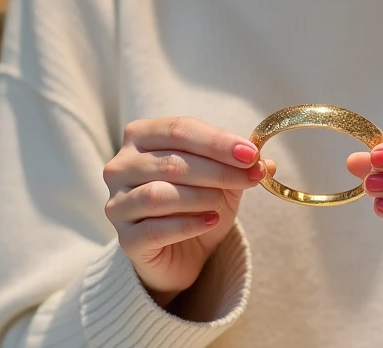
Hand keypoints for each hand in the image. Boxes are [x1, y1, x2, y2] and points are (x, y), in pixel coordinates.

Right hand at [103, 117, 275, 306]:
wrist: (180, 253)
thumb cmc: (197, 203)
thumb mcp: (222, 178)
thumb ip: (239, 164)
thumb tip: (265, 160)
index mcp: (141, 137)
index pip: (179, 130)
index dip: (217, 141)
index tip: (251, 153)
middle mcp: (121, 166)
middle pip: (172, 161)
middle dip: (219, 170)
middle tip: (253, 177)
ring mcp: (118, 204)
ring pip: (159, 194)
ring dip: (201, 196)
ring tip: (222, 202)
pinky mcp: (125, 239)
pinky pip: (155, 229)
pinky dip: (189, 224)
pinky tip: (211, 221)